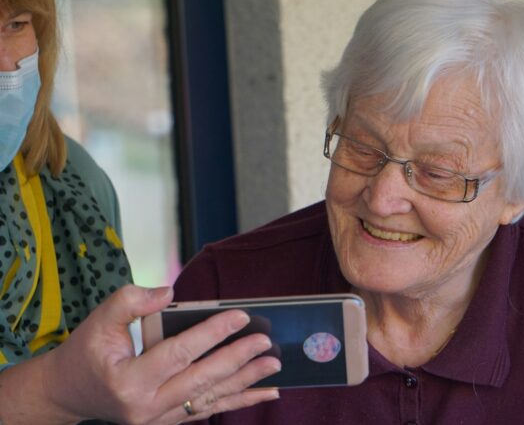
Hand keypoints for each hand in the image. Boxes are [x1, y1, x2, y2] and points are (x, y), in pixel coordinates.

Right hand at [39, 285, 280, 423]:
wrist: (69, 393)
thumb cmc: (86, 352)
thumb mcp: (99, 320)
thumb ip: (131, 300)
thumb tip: (169, 291)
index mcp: (129, 380)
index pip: (179, 352)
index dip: (212, 333)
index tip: (241, 315)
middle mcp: (146, 407)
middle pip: (202, 379)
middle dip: (238, 359)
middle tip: (266, 342)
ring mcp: (159, 419)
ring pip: (210, 398)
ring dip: (246, 382)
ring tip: (273, 367)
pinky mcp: (168, 421)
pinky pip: (207, 409)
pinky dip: (237, 400)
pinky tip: (263, 393)